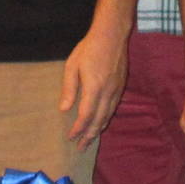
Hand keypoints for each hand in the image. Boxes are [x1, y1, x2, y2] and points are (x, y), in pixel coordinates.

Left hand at [59, 24, 128, 148]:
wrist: (112, 35)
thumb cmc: (89, 48)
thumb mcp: (72, 65)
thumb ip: (69, 88)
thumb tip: (64, 109)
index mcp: (94, 87)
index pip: (86, 116)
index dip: (78, 129)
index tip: (70, 137)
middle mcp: (107, 92)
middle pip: (99, 121)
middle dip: (89, 136)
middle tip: (81, 148)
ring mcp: (116, 90)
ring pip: (108, 116)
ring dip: (98, 130)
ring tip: (90, 140)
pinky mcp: (120, 87)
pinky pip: (113, 109)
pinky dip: (106, 119)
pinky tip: (101, 123)